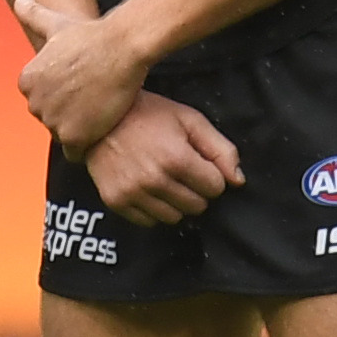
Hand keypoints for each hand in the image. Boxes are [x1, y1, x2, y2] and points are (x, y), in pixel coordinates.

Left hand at [11, 0, 160, 155]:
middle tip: (92, 98)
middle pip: (51, 119)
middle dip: (68, 113)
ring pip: (64, 135)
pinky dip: (85, 147)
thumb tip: (20, 0)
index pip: (41, 99)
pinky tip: (99, 132)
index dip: (61, 95)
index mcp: (26, 82)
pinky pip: (74, 153)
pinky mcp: (74, 137)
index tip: (78, 87)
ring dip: (79, 129)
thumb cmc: (91, 36)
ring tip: (99, 112)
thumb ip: (34, 15)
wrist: (120, 48)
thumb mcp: (56, 24)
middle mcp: (34, 103)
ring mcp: (52, 122)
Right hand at [82, 90, 241, 225]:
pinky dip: (153, 209)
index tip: (198, 163)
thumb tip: (237, 180)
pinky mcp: (115, 200)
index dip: (211, 175)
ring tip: (164, 179)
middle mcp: (154, 179)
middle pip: (197, 206)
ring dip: (175, 202)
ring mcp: (132, 192)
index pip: (215, 188)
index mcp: (176, 158)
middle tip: (181, 170)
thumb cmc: (148, 115)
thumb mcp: (190, 120)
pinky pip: (148, 222)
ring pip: (174, 217)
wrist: (99, 117)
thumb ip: (220, 149)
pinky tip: (148, 188)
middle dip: (196, 190)